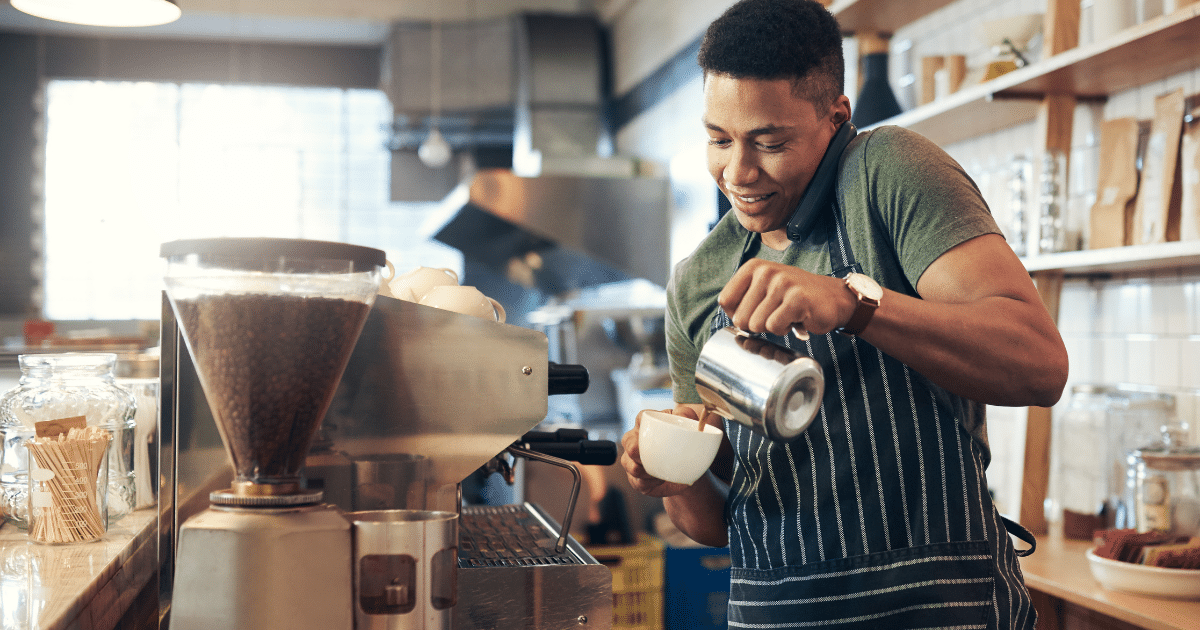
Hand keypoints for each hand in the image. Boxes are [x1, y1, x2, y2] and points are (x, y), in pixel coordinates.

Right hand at [620, 407, 702, 497]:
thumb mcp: (689, 427)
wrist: (687, 471)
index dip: (646, 425)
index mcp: (646, 424)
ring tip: (662, 472)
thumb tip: (684, 415)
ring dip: (646, 471)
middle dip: (639, 452)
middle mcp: (634, 440)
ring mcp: (631, 460)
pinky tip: (660, 480)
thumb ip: (687, 415)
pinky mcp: (634, 478)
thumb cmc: (684, 444)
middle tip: (657, 458)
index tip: (660, 433)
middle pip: (629, 444)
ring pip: (629, 465)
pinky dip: (650, 482)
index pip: (640, 418)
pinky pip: (637, 481)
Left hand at [719, 259, 853, 337]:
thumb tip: (730, 319)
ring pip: (756, 324)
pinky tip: (795, 319)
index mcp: (753, 267)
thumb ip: (743, 298)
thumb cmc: (794, 297)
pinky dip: (784, 329)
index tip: (755, 312)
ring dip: (772, 327)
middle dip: (756, 325)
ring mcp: (782, 283)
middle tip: (775, 315)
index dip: (737, 315)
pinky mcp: (797, 299)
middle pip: (740, 318)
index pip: (725, 301)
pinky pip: (774, 327)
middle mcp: (765, 271)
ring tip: (786, 315)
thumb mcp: (764, 289)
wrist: (833, 298)